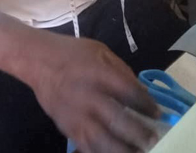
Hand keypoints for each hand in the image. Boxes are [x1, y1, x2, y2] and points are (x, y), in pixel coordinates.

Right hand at [26, 35, 161, 152]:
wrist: (37, 62)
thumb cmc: (72, 53)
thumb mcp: (101, 51)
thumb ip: (122, 72)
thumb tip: (141, 93)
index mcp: (98, 74)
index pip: (128, 93)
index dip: (146, 105)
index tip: (158, 114)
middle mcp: (88, 97)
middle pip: (117, 120)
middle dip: (138, 133)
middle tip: (154, 139)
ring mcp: (76, 116)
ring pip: (101, 141)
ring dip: (122, 150)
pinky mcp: (67, 128)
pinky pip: (87, 147)